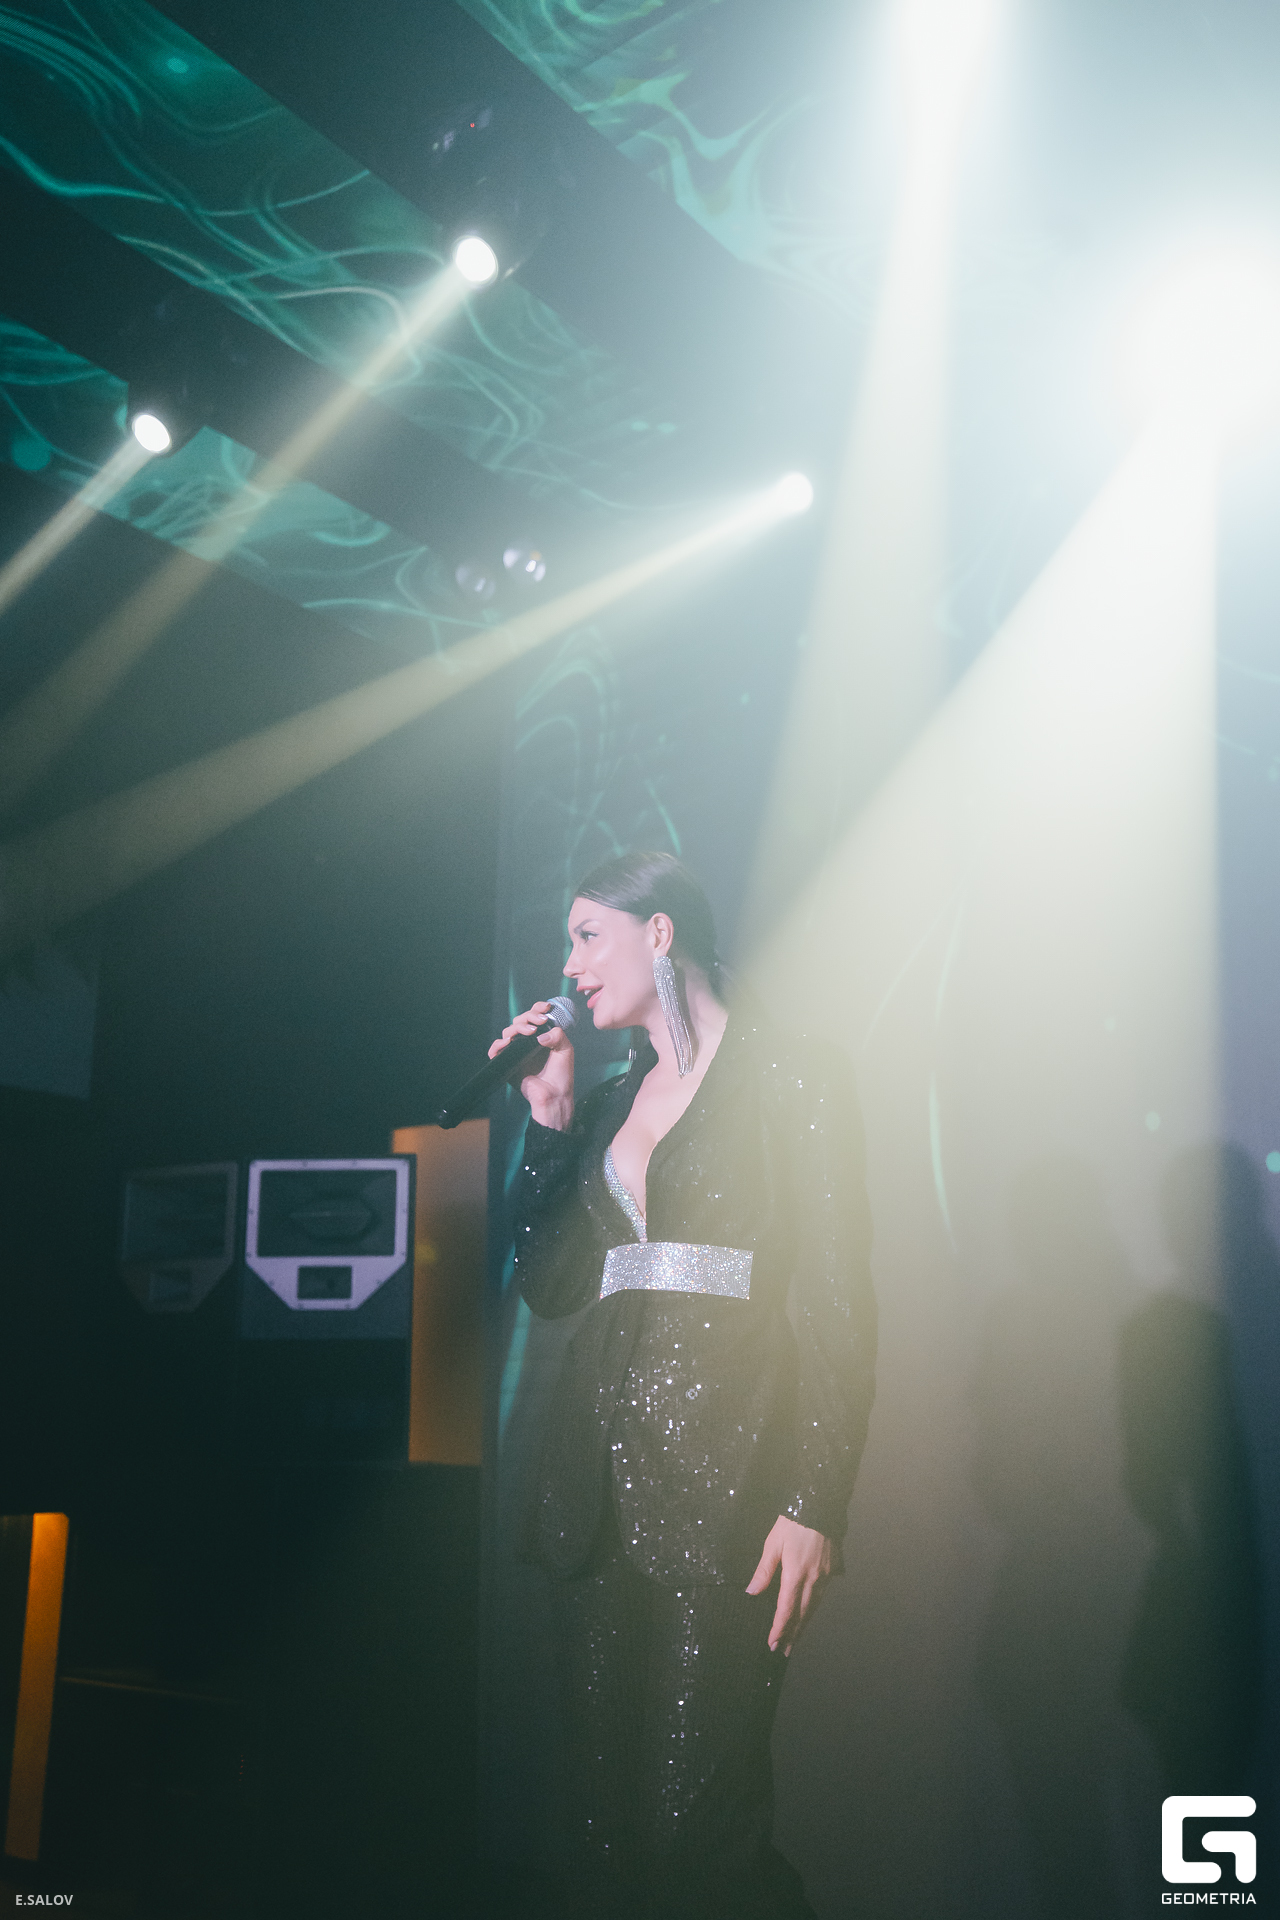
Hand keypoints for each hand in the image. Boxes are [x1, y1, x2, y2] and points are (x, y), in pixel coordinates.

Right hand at [488, 1000, 573, 1129]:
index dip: (537, 1008)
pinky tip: (508, 1043)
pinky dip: (498, 1044)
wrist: (554, 1095)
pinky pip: (495, 1050)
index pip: (534, 1016)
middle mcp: (526, 1042)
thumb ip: (558, 1035)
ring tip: (531, 1033)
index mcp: (540, 1036)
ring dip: (518, 1028)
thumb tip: (539, 1035)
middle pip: (520, 1021)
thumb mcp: (565, 1049)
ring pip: (508, 1032)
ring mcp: (516, 1052)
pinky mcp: (507, 1063)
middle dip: (529, 1017)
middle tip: (540, 1022)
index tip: (546, 1007)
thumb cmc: (561, 1074)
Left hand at [746, 1515, 832, 1655]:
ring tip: (795, 1639)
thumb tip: (752, 1591)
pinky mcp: (832, 1568)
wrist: (819, 1504)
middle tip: (784, 1651)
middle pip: (802, 1614)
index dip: (779, 1629)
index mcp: (796, 1574)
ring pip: (813, 1606)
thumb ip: (764, 1569)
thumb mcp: (773, 1542)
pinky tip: (808, 1613)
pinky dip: (813, 1608)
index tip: (772, 1644)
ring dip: (803, 1624)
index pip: (786, 1609)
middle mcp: (813, 1579)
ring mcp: (825, 1575)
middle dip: (792, 1634)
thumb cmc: (792, 1522)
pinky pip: (821, 1595)